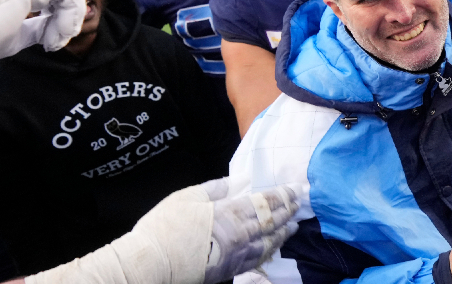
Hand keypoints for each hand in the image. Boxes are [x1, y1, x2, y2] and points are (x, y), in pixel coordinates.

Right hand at [0, 0, 85, 86]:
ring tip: (55, 42)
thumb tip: (51, 28)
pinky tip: (57, 36)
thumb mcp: (12, 34)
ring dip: (69, 20)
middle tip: (55, 43)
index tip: (51, 43)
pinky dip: (69, 17)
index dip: (59, 19)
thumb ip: (34, 27)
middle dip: (67, 19)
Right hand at [26, 178, 302, 283]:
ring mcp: (235, 256)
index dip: (283, 196)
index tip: (296, 190)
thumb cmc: (164, 227)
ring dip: (283, 233)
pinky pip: (256, 260)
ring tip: (293, 226)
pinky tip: (272, 248)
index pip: (265, 202)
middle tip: (301, 205)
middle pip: (271, 222)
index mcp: (229, 212)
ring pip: (268, 243)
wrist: (150, 264)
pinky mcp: (228, 271)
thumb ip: (216, 188)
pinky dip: (268, 251)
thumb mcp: (187, 197)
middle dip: (288, 212)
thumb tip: (240, 180)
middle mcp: (238, 235)